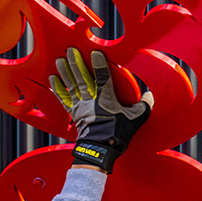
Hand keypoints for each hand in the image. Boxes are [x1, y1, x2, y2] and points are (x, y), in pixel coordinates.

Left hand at [50, 48, 152, 172]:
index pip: (103, 77)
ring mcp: (80, 106)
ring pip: (71, 85)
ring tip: (59, 59)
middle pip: (83, 78)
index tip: (95, 52)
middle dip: (76, 63)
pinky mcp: (73, 113)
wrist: (100, 151)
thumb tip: (149, 96)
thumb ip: (144, 105)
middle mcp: (91, 100)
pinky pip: (63, 98)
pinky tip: (52, 78)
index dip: (99, 64)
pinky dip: (58, 88)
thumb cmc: (118, 134)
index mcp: (106, 99)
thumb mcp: (136, 119)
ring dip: (65, 72)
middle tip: (70, 50)